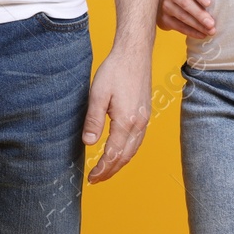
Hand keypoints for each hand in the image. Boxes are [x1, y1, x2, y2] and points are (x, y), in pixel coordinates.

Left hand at [81, 47, 150, 183]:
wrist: (134, 54)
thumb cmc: (115, 70)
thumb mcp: (97, 94)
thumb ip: (93, 120)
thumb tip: (88, 143)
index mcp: (126, 121)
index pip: (113, 154)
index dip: (101, 169)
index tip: (91, 178)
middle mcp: (139, 123)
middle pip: (124, 157)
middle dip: (110, 171)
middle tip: (95, 180)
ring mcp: (145, 119)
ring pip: (133, 150)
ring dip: (119, 164)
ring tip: (106, 171)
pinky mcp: (146, 114)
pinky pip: (137, 141)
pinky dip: (127, 152)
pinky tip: (120, 153)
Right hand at [158, 0, 215, 37]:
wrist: (170, 0)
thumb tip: (223, 3)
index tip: (209, 3)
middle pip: (186, 3)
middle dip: (200, 15)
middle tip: (212, 24)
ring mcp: (166, 5)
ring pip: (183, 16)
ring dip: (198, 26)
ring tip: (210, 31)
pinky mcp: (164, 19)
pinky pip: (179, 27)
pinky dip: (192, 32)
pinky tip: (202, 34)